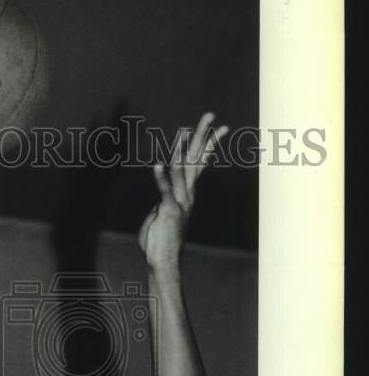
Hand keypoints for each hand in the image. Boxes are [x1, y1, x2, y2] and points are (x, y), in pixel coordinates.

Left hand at [138, 113, 227, 271]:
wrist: (162, 260)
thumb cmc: (160, 239)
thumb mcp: (163, 213)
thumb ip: (165, 199)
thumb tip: (166, 191)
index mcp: (186, 193)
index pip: (199, 163)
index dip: (207, 144)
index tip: (217, 127)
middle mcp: (187, 194)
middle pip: (196, 159)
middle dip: (202, 136)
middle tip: (210, 115)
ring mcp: (179, 202)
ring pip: (182, 170)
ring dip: (182, 149)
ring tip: (184, 130)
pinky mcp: (169, 210)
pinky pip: (165, 190)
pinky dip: (161, 177)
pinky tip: (158, 164)